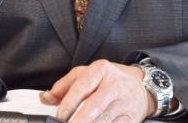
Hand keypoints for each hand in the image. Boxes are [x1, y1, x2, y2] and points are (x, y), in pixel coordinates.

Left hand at [40, 59, 154, 122]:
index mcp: (101, 70)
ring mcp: (124, 102)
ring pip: (104, 119)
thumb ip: (64, 86)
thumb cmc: (111, 80)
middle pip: (94, 105)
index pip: (82, 86)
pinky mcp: (131, 118)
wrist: (142, 86)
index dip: (69, 103)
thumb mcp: (87, 74)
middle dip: (79, 120)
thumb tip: (45, 98)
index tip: (60, 115)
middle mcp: (114, 84)